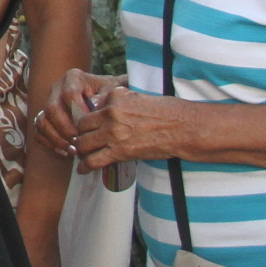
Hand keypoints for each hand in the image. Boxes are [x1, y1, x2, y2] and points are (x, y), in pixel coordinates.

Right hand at [35, 68, 116, 159]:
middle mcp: (57, 88)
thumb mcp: (113, 92)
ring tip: (72, 150)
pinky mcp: (45, 116)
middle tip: (79, 142)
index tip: (90, 126)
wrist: (106, 98)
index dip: (77, 112)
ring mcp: (49, 102)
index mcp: (74, 77)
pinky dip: (49, 143)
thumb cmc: (111, 96)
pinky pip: (39, 131)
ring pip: (42, 120)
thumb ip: (105, 98)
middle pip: (52, 108)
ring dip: (56, 138)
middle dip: (65, 129)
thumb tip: (93, 107)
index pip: (69, 94)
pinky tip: (64, 151)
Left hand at [67, 83, 197, 171]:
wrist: (184, 128)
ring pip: (84, 144)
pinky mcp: (120, 151)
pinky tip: (83, 170)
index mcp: (115, 98)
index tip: (88, 126)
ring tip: (82, 155)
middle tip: (82, 141)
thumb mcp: (138, 96)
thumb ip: (118, 99)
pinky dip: (85, 167)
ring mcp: (114, 133)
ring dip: (81, 151)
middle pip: (82, 126)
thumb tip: (101, 103)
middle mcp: (110, 114)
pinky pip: (94, 161)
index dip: (88, 119)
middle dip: (81, 135)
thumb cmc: (167, 111)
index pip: (90, 108)